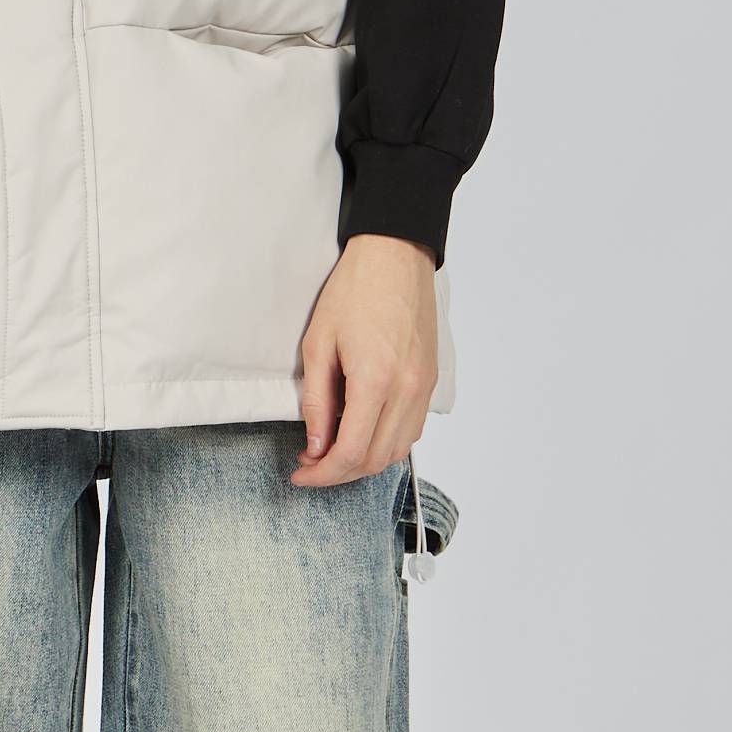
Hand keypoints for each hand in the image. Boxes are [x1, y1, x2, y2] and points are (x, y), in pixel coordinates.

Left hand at [292, 233, 437, 489]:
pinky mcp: (430, 382)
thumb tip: (316, 445)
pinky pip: (410, 431)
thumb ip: (315, 400)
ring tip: (331, 448)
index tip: (301, 473)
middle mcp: (407, 390)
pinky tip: (359, 430)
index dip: (322, 474)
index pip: (350, 453)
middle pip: (375, 460)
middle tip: (310, 462)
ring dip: (363, 461)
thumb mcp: (318, 344)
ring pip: (397, 452)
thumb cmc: (353, 291)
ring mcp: (424, 387)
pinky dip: (384, 443)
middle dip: (338, 473)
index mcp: (376, 380)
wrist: (395, 256)